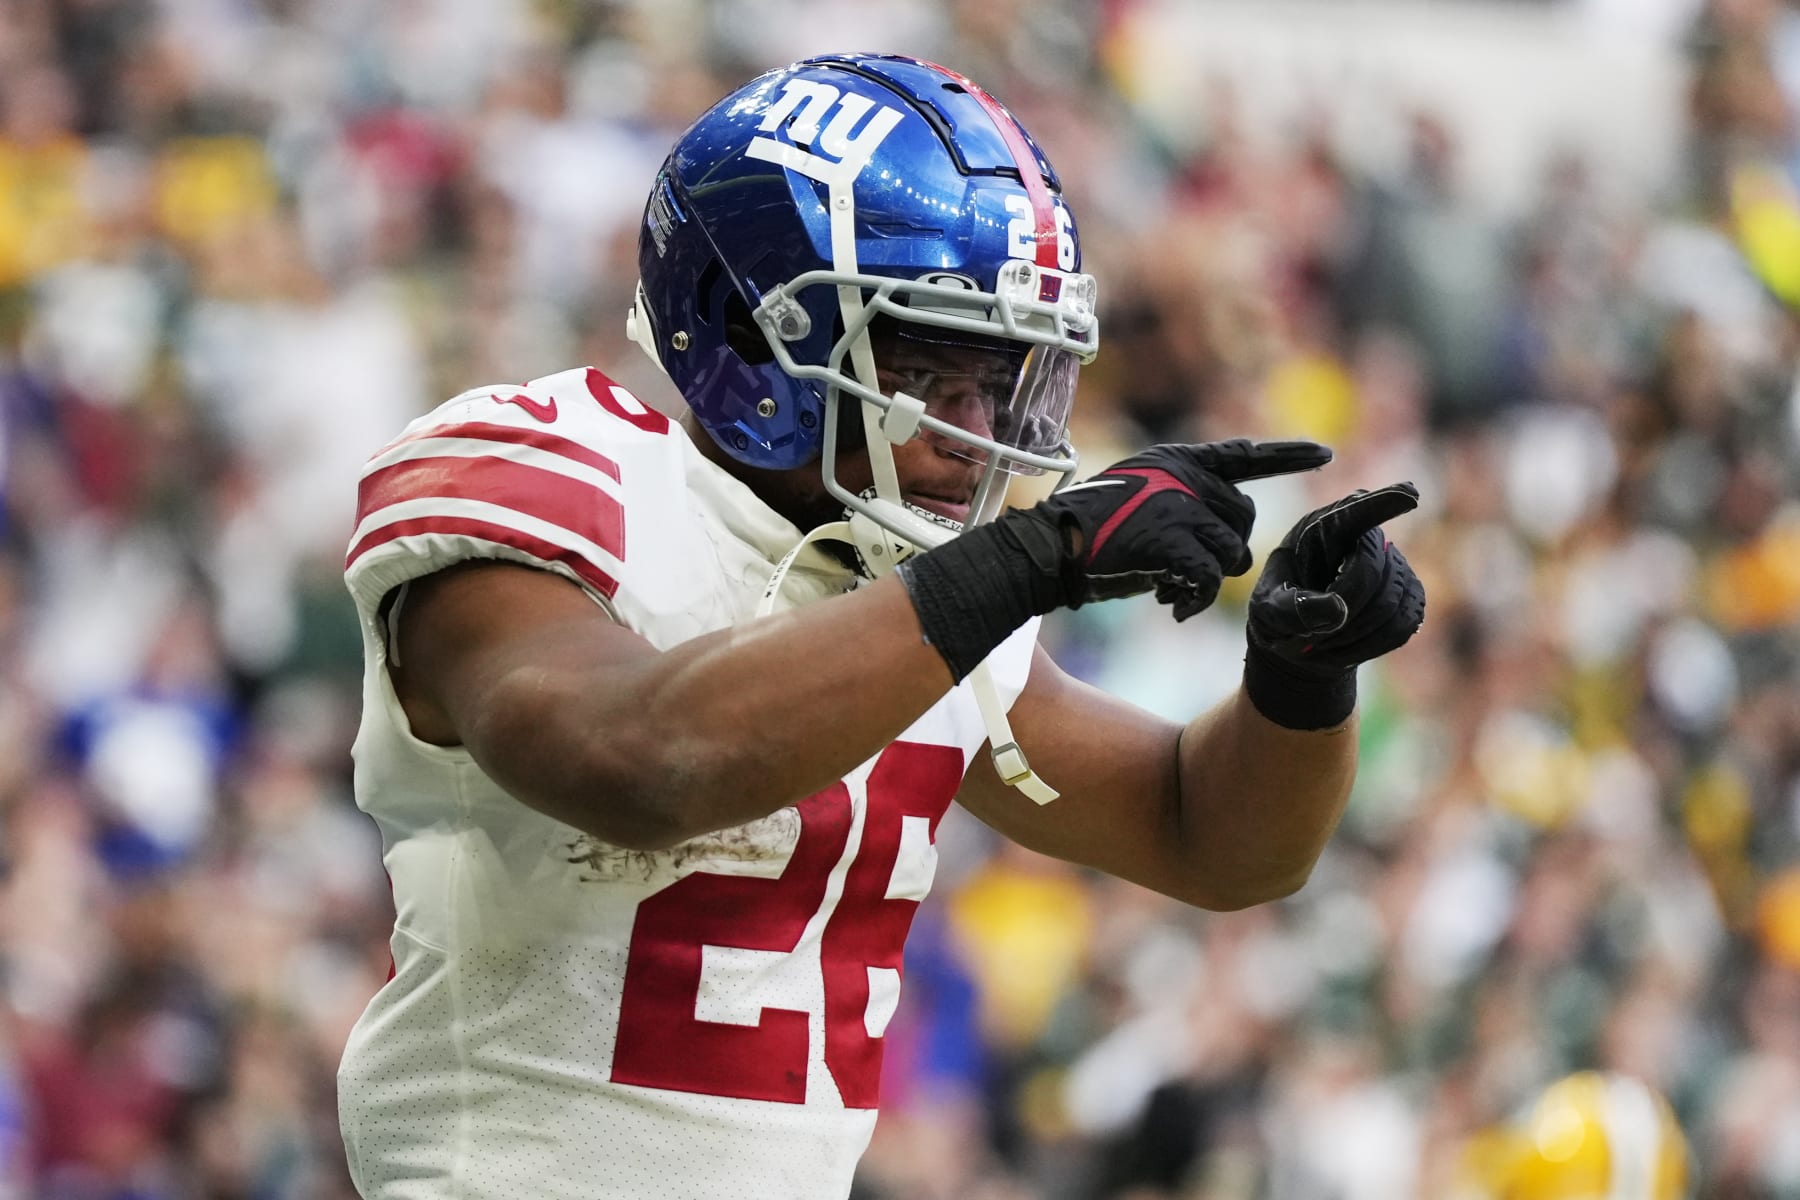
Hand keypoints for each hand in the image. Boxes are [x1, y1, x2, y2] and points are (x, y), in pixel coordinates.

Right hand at [1023, 439, 1334, 619]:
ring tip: (1171, 589)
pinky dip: (1194, 598)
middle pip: (1243, 521)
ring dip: (1206, 581)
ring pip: (1232, 554)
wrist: (1050, 548)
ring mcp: (1179, 506)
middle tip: (1187, 575)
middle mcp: (1184, 477)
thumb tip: (1225, 536)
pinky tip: (1172, 603)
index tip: (1324, 454)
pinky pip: (1210, 578)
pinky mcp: (1172, 541)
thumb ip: (1183, 502)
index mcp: (1178, 461)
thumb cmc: (1090, 532)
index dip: (1287, 456)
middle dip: (1225, 553)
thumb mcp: (1142, 498)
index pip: (1243, 455)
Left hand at [1242, 483, 1424, 729]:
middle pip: (1373, 572)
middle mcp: (1364, 538)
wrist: (1298, 635)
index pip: (1355, 512)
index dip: (1383, 503)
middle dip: (1344, 610)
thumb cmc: (1278, 613)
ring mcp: (1393, 564)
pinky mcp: (1409, 593)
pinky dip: (1374, 643)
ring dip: (1357, 633)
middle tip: (1313, 635)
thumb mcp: (1268, 611)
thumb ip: (1293, 609)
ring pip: (1392, 602)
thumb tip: (1338, 610)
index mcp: (1322, 528)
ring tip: (1324, 642)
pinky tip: (1348, 646)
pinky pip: (1405, 622)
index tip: (1409, 495)